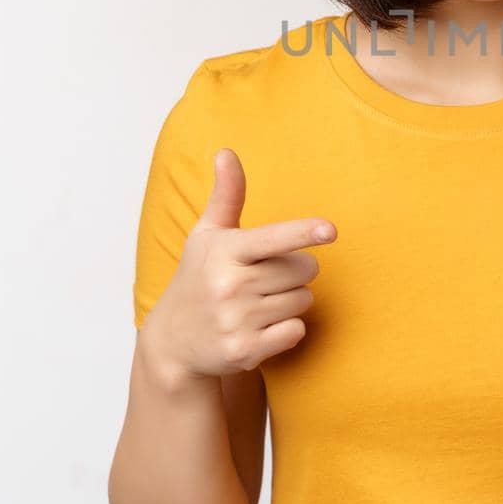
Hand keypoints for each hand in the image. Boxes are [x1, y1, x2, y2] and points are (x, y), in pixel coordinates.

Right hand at [141, 148, 336, 387]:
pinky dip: (287, 329)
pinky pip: (296, 331)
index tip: (329, 230)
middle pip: (303, 269)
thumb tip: (226, 152)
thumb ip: (226, 196)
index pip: (273, 238)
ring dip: (291, 300)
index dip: (304, 232)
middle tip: (265, 278)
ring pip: (303, 300)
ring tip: (259, 303)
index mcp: (224, 251)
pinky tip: (261, 327)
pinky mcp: (245, 351)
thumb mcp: (207, 236)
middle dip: (295, 271)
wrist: (172, 342)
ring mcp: (236, 321)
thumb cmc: (198, 277)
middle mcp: (229, 285)